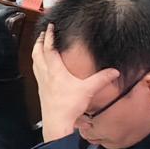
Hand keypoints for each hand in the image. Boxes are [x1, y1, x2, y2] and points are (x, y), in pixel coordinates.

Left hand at [33, 23, 118, 141]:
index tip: (49, 27)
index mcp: (55, 70)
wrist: (57, 121)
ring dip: (36, 52)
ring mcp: (41, 82)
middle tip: (42, 34)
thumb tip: (114, 71)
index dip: (49, 37)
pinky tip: (41, 66)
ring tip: (39, 46)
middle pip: (38, 53)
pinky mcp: (41, 89)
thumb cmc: (69, 105)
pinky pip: (36, 71)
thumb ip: (102, 79)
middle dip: (39, 42)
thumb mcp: (88, 89)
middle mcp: (45, 74)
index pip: (49, 49)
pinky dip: (37, 63)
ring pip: (35, 62)